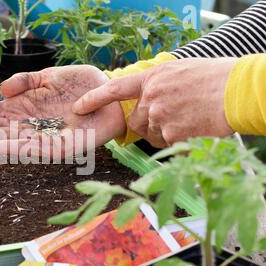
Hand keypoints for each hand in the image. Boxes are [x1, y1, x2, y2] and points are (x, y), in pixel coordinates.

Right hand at [0, 65, 125, 157]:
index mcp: (22, 108)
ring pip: (3, 140)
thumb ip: (26, 80)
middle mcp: (26, 125)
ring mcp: (39, 137)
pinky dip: (7, 148)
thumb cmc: (80, 87)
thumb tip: (2, 88)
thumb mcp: (50, 76)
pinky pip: (29, 149)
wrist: (111, 97)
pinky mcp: (57, 148)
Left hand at [73, 58, 236, 147]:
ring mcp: (160, 116)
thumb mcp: (180, 72)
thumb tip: (148, 97)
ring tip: (187, 121)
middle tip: (169, 120)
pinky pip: (165, 144)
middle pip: (136, 120)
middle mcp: (152, 97)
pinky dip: (177, 142)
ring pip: (151, 134)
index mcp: (152, 78)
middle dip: (147, 124)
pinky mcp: (171, 134)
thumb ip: (159, 84)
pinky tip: (193, 130)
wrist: (237, 91)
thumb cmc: (214, 79)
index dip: (94, 98)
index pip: (115, 89)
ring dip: (163, 133)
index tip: (79, 106)